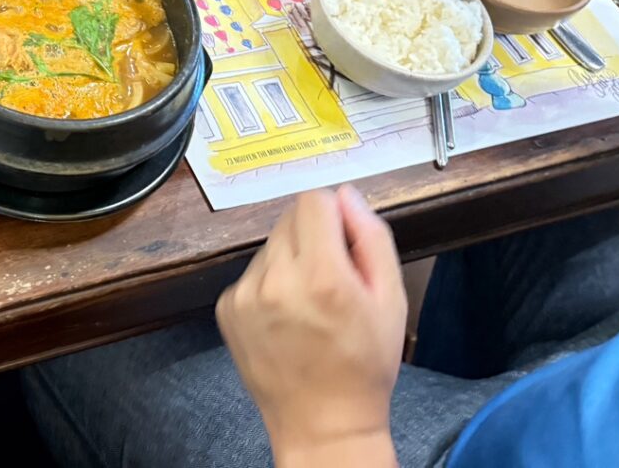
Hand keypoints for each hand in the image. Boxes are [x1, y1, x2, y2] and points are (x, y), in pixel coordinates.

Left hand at [217, 187, 404, 466]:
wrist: (322, 424)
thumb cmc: (364, 365)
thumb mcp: (391, 300)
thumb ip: (372, 238)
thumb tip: (347, 195)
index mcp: (321, 275)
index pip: (313, 201)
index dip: (334, 215)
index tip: (344, 242)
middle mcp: (276, 279)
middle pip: (289, 220)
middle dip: (313, 238)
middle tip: (331, 278)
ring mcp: (245, 294)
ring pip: (270, 246)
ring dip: (290, 260)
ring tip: (308, 303)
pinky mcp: (226, 308)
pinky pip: (251, 273)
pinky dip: (269, 284)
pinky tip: (286, 317)